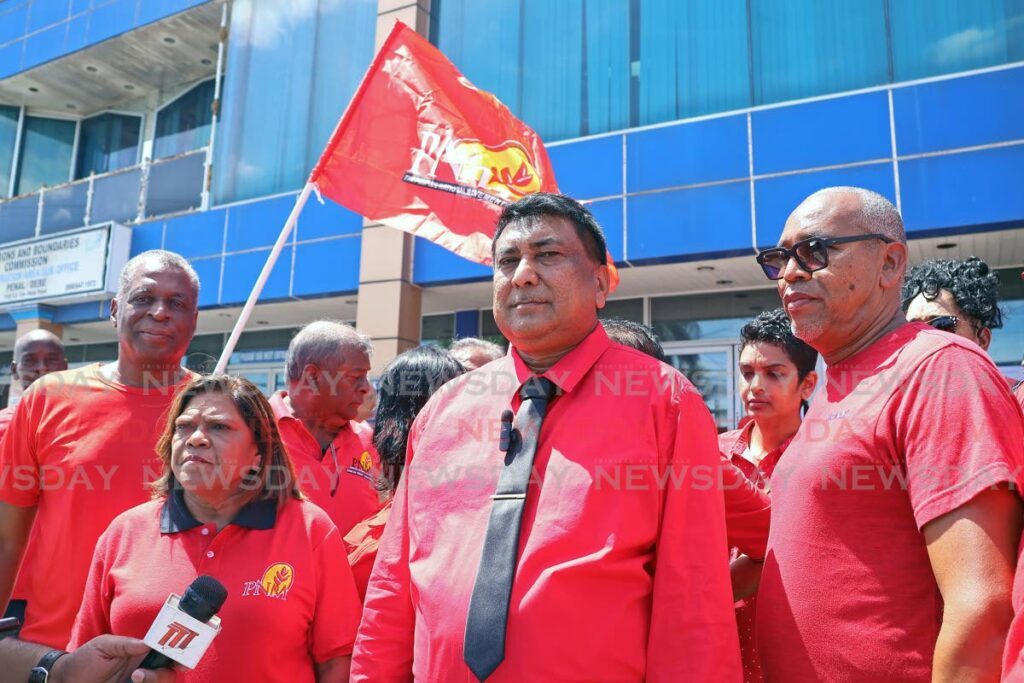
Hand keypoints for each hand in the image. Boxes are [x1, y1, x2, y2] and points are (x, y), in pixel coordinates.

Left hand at [49, 635, 176, 682]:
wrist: (64, 681)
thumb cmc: (83, 660)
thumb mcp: (102, 646)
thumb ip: (125, 643)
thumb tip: (147, 643)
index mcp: (141, 653)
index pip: (166, 652)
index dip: (178, 653)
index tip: (179, 657)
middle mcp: (143, 669)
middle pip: (168, 673)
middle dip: (162, 674)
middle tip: (139, 674)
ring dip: (153, 681)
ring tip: (133, 679)